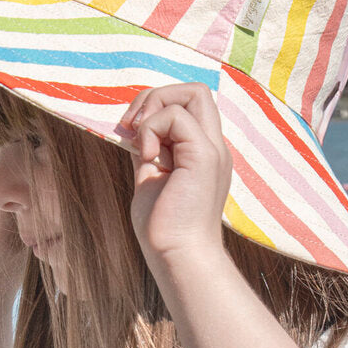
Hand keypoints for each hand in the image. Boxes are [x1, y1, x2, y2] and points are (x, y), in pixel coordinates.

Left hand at [121, 83, 232, 270]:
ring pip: (193, 93)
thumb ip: (150, 150)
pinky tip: (146, 157)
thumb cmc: (163, 227)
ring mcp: (212, 149)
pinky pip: (177, 115)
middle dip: (156, 97)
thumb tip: (136, 127)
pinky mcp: (204, 156)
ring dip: (154, 108)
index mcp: (203, 152)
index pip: (190, 105)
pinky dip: (152, 128)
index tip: (135, 134)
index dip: (158, 107)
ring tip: (140, 142)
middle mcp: (214, 146)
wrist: (178, 256)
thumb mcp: (151, 178)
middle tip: (134, 128)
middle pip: (196, 90)